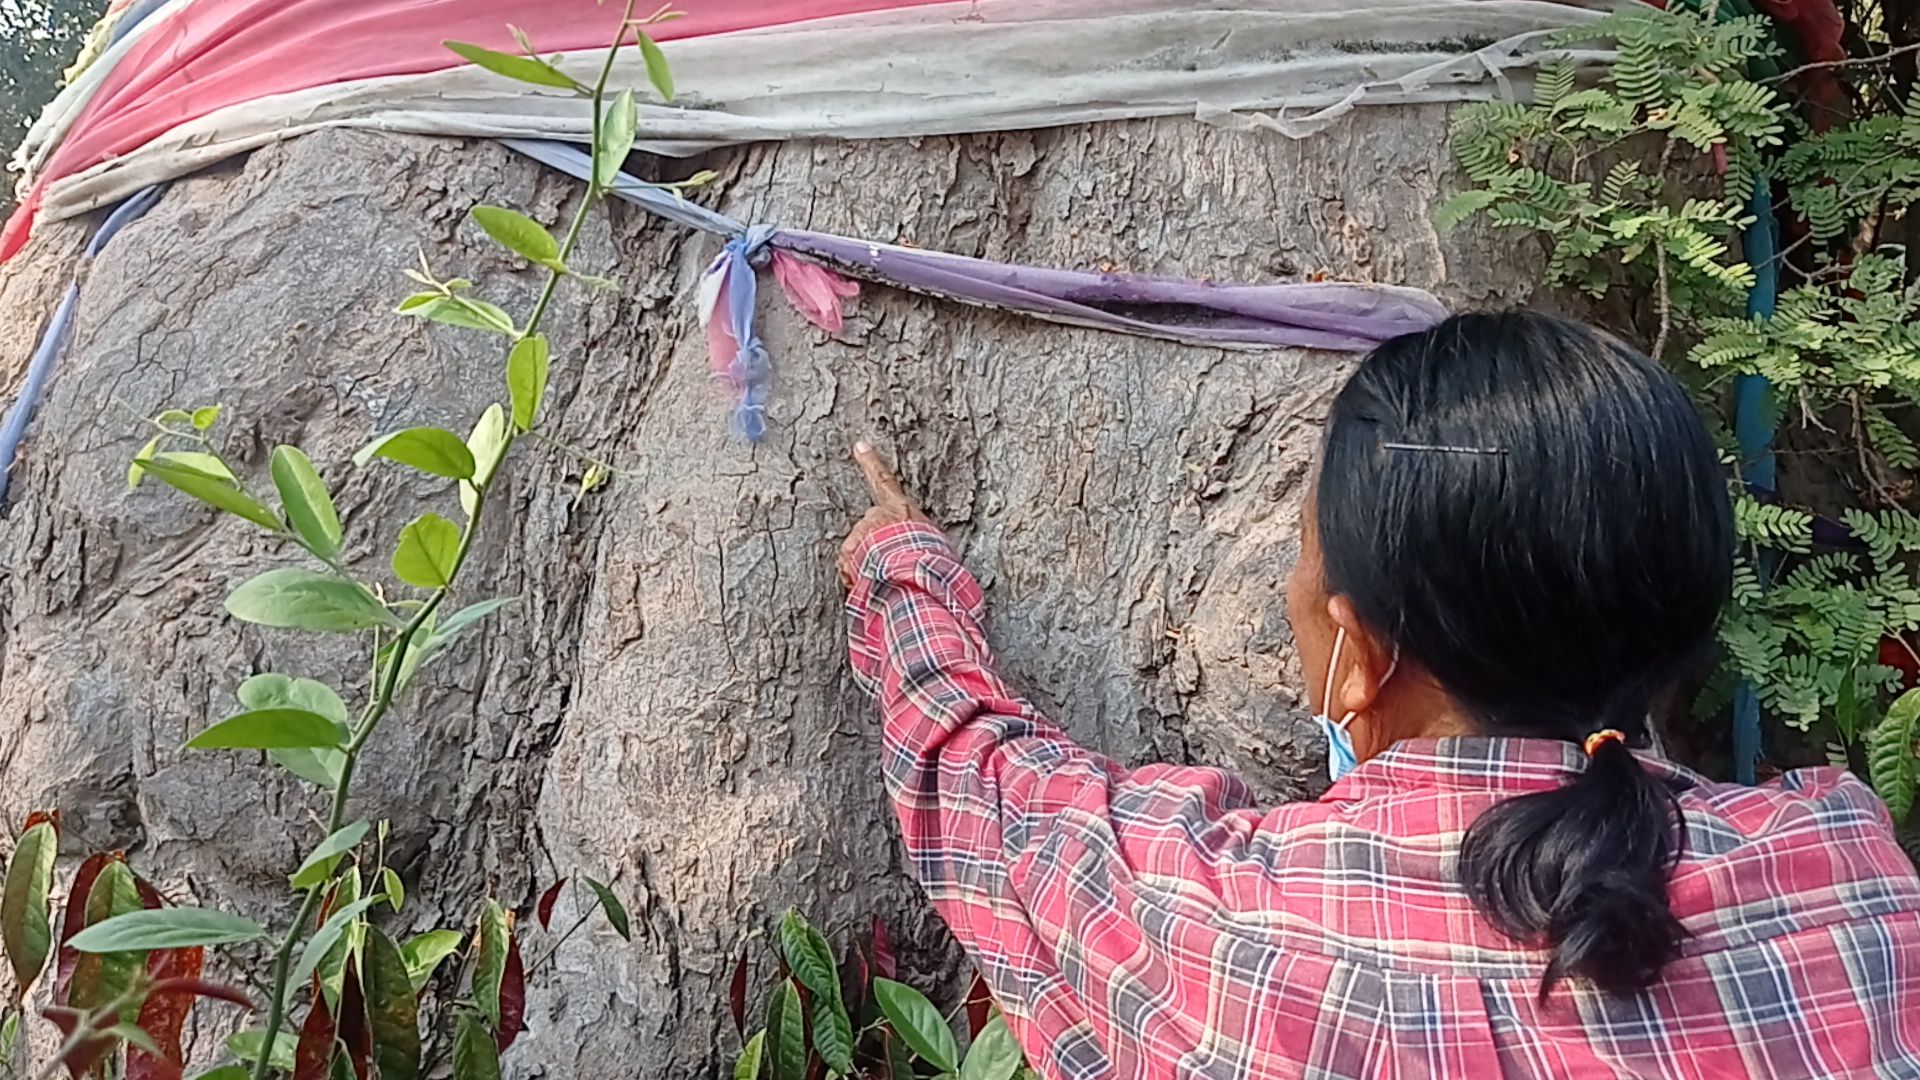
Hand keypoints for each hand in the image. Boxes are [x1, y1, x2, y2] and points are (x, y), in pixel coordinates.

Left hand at [840, 441, 931, 583]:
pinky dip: (855, 575)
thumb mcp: (934, 541)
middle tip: (887, 561)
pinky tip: (868, 584)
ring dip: (867, 563)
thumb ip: (921, 535)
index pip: (885, 480)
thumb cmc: (930, 558)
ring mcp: (861, 531)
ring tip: (885, 578)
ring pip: (859, 548)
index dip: (871, 462)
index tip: (859, 445)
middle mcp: (878, 514)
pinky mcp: (849, 548)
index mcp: (901, 508)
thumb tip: (926, 545)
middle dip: (874, 542)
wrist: (912, 569)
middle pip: (871, 525)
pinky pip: (848, 564)